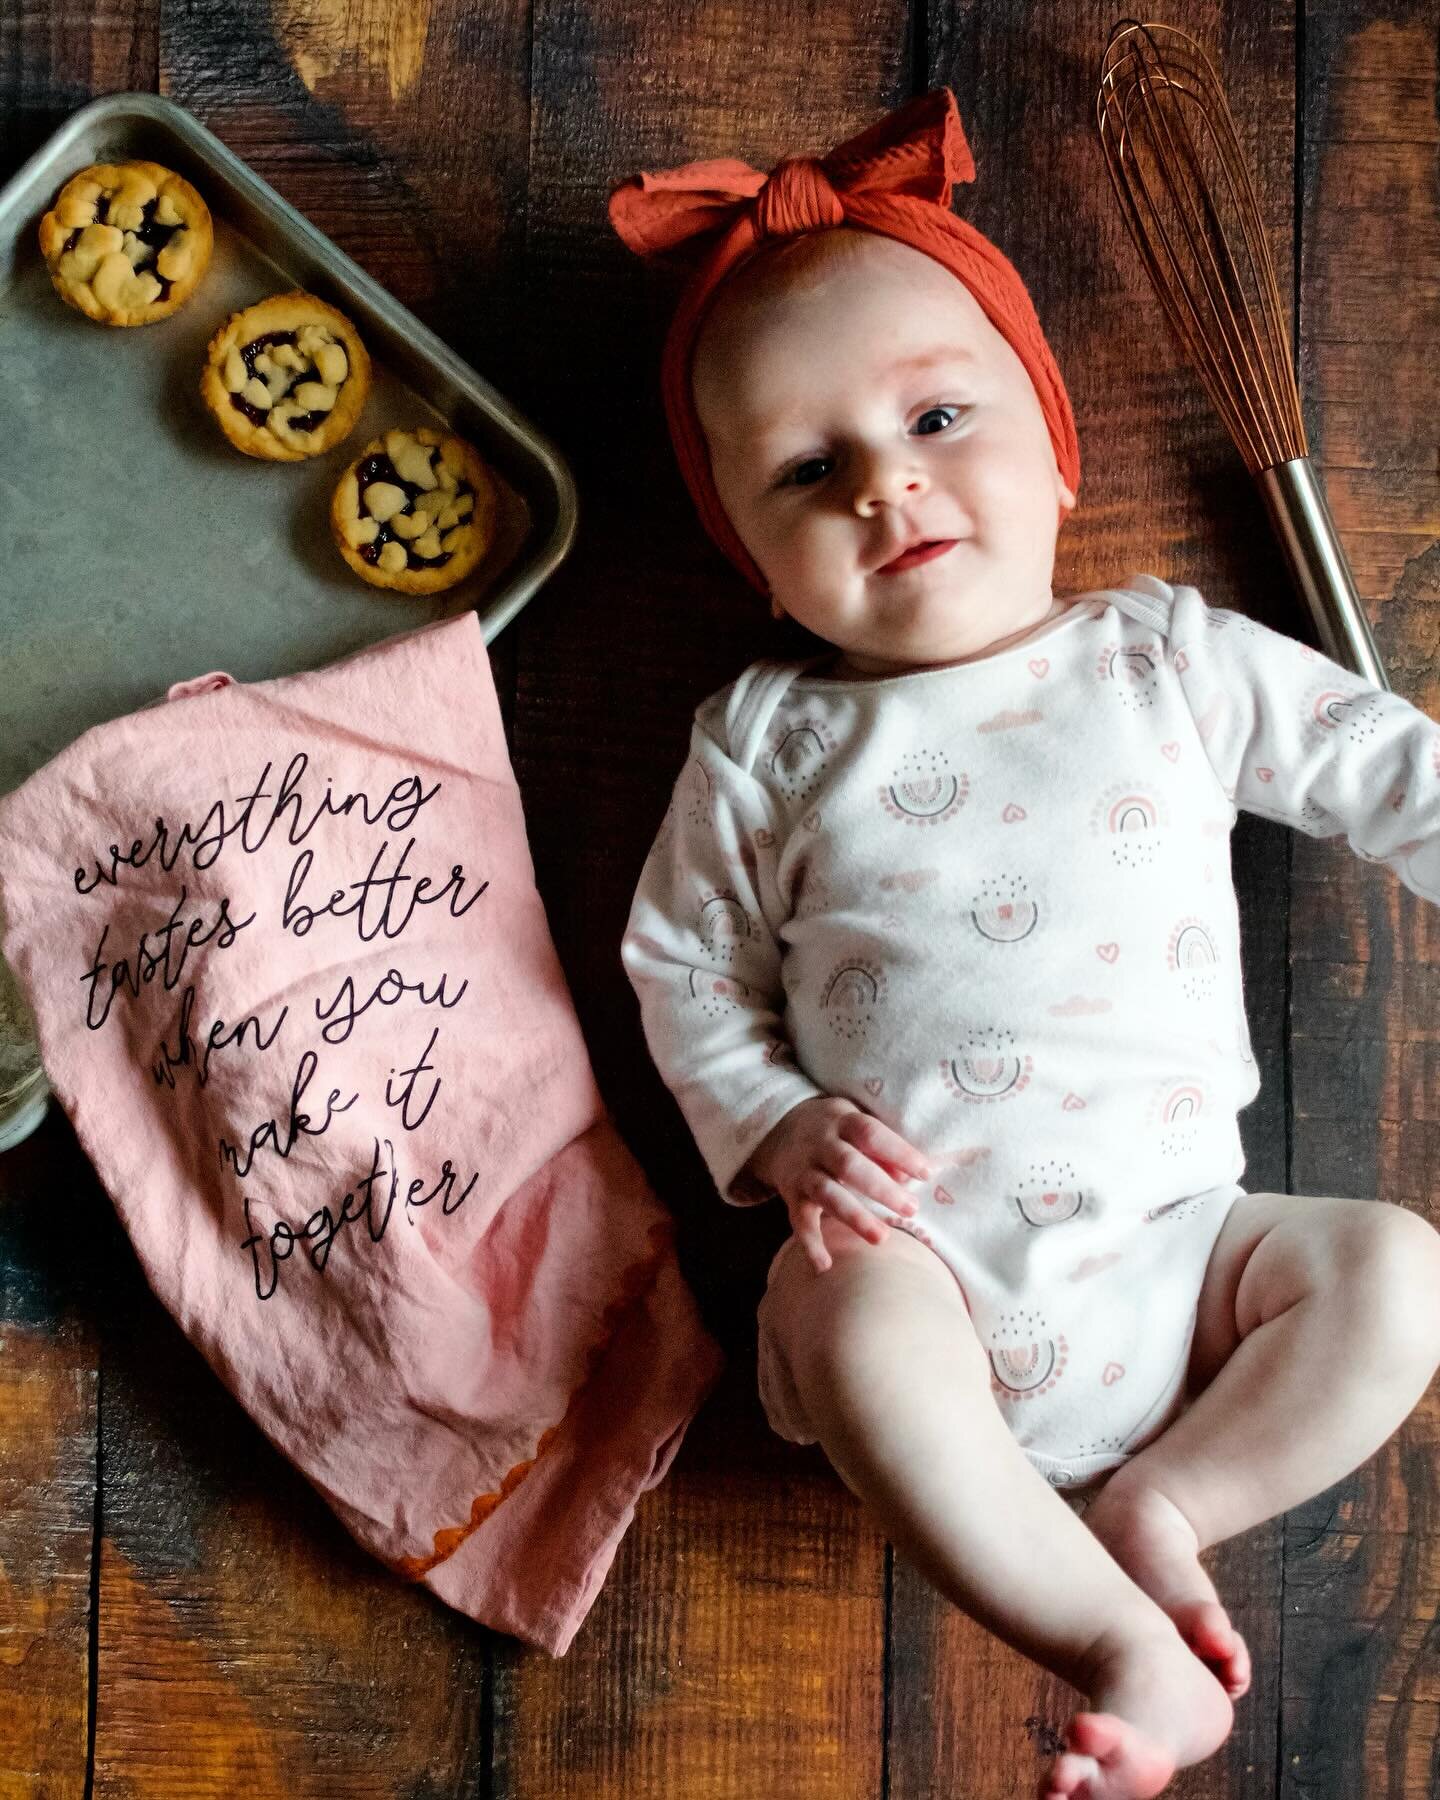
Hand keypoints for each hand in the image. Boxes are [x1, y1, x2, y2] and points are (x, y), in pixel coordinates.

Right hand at [744, 1095, 931, 1273]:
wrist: (778, 1131)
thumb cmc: (836, 1131)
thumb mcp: (856, 1124)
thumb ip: (881, 1148)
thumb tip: (907, 1177)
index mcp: (842, 1121)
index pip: (871, 1134)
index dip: (899, 1152)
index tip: (926, 1173)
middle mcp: (820, 1144)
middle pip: (849, 1165)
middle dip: (881, 1188)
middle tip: (911, 1209)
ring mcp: (803, 1170)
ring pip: (827, 1193)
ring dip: (854, 1217)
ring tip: (881, 1238)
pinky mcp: (791, 1194)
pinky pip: (799, 1220)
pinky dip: (811, 1244)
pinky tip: (825, 1265)